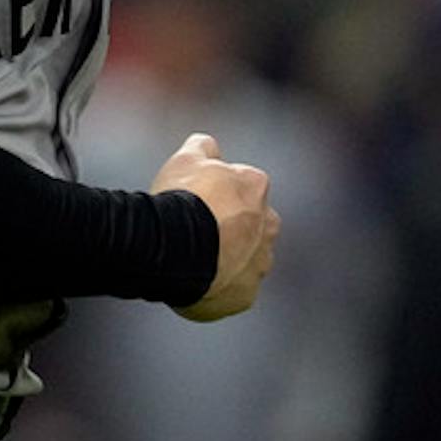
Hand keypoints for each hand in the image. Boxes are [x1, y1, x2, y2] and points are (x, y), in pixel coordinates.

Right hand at [150, 132, 274, 321]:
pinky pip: (232, 293)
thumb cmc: (181, 200)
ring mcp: (258, 266)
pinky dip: (218, 289)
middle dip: (232, 230)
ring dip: (228, 261)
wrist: (173, 248)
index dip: (218, 194)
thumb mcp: (185, 159)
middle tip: (199, 233)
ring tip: (195, 261)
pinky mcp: (245, 297)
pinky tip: (194, 283)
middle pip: (252, 228)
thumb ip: (202, 147)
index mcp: (256, 189)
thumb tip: (207, 144)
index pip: (244, 188)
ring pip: (246, 263)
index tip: (198, 201)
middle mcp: (267, 228)